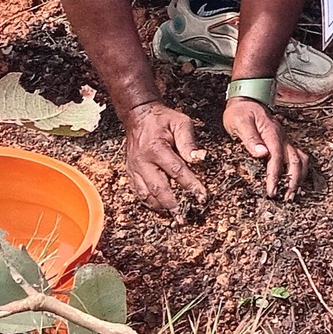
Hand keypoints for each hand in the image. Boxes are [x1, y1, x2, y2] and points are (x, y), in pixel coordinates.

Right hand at [121, 103, 207, 221]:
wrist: (138, 115)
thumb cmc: (162, 119)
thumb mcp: (180, 122)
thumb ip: (189, 142)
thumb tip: (199, 159)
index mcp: (157, 149)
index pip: (177, 172)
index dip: (191, 185)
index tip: (202, 196)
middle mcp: (143, 162)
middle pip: (159, 189)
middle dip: (173, 205)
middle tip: (184, 218)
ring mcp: (134, 168)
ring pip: (146, 195)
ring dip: (160, 207)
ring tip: (173, 216)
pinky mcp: (130, 172)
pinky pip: (138, 193)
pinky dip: (149, 203)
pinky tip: (160, 208)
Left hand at [223, 98, 308, 200]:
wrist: (247, 99)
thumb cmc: (241, 111)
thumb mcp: (240, 122)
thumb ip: (250, 138)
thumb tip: (261, 153)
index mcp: (272, 133)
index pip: (276, 158)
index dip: (275, 176)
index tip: (271, 191)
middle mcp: (282, 137)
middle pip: (295, 161)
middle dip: (292, 181)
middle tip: (286, 198)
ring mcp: (285, 140)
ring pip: (300, 160)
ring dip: (299, 177)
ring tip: (293, 193)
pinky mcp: (284, 143)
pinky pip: (297, 157)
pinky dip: (299, 171)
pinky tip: (294, 181)